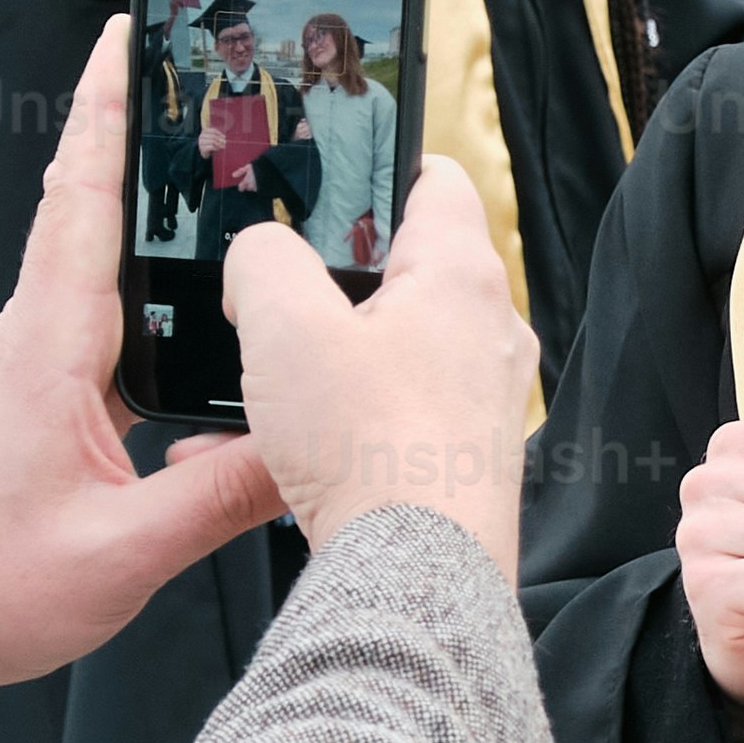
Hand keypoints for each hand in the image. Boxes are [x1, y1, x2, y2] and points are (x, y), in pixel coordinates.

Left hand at [0, 15, 288, 729]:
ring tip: (219, 156)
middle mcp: (35, 336)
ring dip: (142, 197)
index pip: (80, 200)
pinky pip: (101, 310)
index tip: (128, 31)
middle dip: (136, 124)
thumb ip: (222, 497)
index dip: (105, 110)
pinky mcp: (41, 393)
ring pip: (93, 255)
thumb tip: (309, 447)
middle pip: (87, 203)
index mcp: (49, 350)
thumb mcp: (123, 554)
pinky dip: (143, 273)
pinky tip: (198, 287)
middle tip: (202, 67)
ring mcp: (35, 361)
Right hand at [230, 155, 532, 554]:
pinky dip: (335, 421)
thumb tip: (259, 256)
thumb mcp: (284, 327)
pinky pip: (390, 415)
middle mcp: (490, 333)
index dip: (381, 163)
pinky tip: (268, 453)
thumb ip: (262, 262)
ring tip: (254, 389)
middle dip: (328, 281)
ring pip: (389, 352)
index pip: (436, 177)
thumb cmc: (368, 450)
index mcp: (461, 275)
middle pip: (405, 271)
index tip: (333, 172)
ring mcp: (483, 400)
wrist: (412, 579)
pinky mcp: (464, 459)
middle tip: (269, 293)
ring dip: (318, 363)